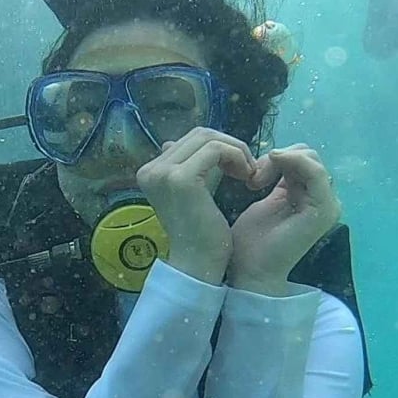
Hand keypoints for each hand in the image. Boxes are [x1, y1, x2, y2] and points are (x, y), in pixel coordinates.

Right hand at [137, 127, 257, 284]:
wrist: (199, 264)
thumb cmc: (201, 233)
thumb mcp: (192, 192)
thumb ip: (188, 167)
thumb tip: (175, 142)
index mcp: (150, 172)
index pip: (189, 140)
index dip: (219, 147)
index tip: (237, 168)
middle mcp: (151, 169)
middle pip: (199, 134)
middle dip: (229, 146)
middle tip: (247, 168)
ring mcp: (163, 173)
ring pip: (209, 138)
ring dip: (236, 151)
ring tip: (248, 172)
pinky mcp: (181, 178)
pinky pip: (216, 150)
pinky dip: (237, 157)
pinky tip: (246, 176)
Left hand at [227, 144, 341, 294]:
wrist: (250, 271)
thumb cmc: (253, 242)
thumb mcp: (265, 200)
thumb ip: (277, 179)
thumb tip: (276, 154)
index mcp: (310, 196)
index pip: (302, 159)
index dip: (276, 157)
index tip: (250, 172)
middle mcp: (323, 199)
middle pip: (308, 155)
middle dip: (278, 157)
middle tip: (253, 176)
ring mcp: (327, 205)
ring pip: (311, 158)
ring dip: (280, 160)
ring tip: (256, 179)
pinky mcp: (323, 209)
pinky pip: (315, 172)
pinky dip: (293, 161)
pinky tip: (271, 163)